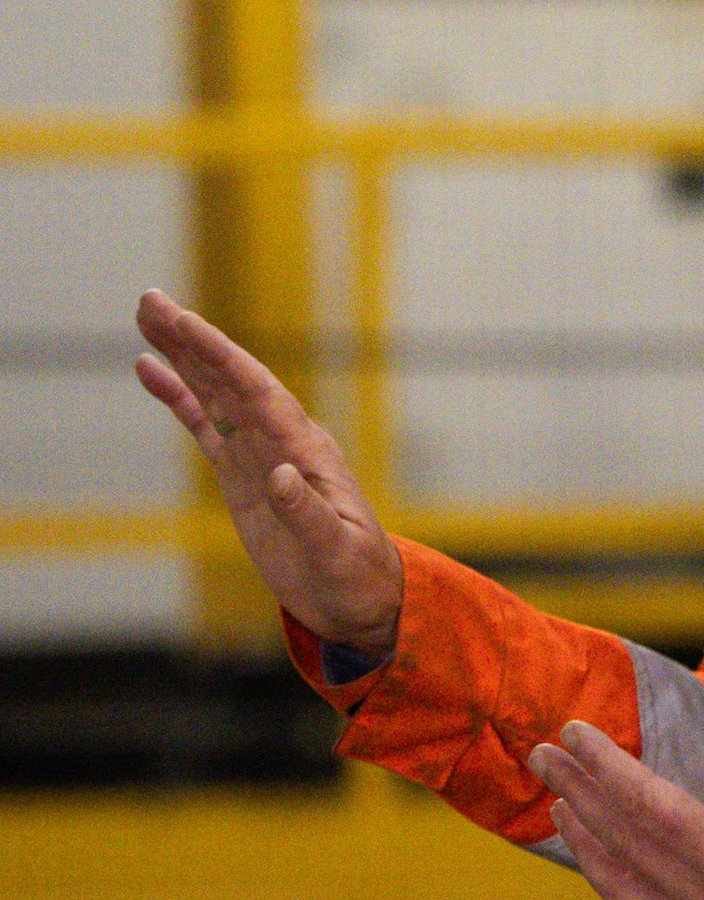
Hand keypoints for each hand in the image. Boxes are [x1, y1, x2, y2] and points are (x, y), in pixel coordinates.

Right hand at [132, 290, 403, 656]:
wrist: (360, 599)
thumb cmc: (356, 575)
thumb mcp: (336, 552)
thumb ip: (307, 515)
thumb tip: (280, 475)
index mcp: (306, 452)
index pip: (258, 393)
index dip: (222, 358)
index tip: (186, 323)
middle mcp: (283, 442)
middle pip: (231, 380)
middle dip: (193, 341)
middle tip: (150, 300)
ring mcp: (261, 455)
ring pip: (216, 394)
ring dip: (183, 357)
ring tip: (146, 317)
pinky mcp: (244, 476)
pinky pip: (206, 427)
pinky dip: (179, 398)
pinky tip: (150, 370)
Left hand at [529, 722, 703, 899]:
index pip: (647, 807)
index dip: (606, 767)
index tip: (574, 732)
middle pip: (624, 844)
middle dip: (579, 793)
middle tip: (543, 755)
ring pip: (624, 890)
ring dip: (586, 843)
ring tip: (560, 803)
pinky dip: (613, 889)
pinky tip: (603, 866)